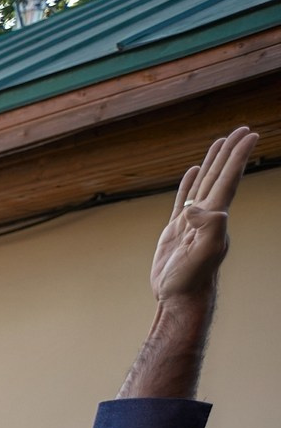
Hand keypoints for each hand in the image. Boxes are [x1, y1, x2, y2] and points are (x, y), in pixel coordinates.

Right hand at [153, 127, 256, 303]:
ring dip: (212, 163)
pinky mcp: (177, 230)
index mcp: (215, 215)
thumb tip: (200, 208)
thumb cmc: (191, 279)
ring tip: (219, 143)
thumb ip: (209, 229)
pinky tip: (191, 173)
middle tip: (240, 130)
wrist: (180, 297)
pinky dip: (189, 183)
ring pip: (204, 184)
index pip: (229, 179)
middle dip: (230, 152)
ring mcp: (192, 221)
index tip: (249, 135)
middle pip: (220, 176)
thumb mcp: (203, 253)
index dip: (238, 157)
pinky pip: (183, 199)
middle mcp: (208, 214)